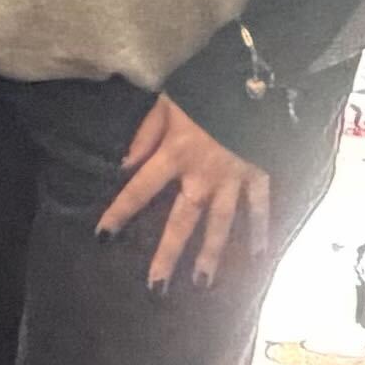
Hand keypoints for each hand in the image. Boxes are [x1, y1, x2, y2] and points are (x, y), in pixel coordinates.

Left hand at [97, 96, 276, 291]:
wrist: (255, 77)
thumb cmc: (205, 88)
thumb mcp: (167, 103)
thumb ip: (145, 135)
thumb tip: (123, 164)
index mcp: (175, 154)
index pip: (140, 188)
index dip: (120, 212)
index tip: (103, 237)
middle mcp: (202, 174)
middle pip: (181, 221)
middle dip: (168, 255)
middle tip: (157, 288)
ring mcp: (233, 178)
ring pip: (220, 223)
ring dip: (211, 254)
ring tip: (203, 283)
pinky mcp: (259, 173)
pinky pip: (259, 206)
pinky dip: (261, 229)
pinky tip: (258, 255)